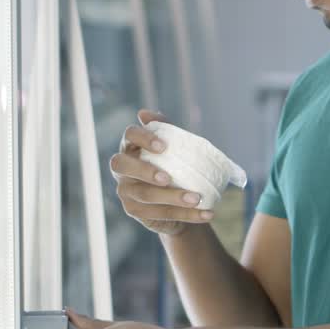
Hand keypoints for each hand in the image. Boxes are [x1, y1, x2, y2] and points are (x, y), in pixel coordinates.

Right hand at [111, 109, 214, 235]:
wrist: (177, 199)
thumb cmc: (173, 164)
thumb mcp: (173, 146)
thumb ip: (164, 128)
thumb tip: (144, 113)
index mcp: (131, 146)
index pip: (129, 135)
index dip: (143, 138)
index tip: (164, 146)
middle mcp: (122, 169)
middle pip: (122, 166)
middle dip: (145, 171)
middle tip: (168, 178)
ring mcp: (125, 191)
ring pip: (144, 194)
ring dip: (173, 197)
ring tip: (197, 198)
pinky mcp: (135, 210)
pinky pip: (159, 214)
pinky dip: (186, 215)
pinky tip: (207, 213)